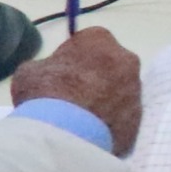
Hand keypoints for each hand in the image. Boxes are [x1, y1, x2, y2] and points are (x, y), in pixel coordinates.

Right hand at [11, 25, 142, 153]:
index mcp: (99, 39)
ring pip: (121, 92)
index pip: (90, 41)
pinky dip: (111, 122)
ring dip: (106, 100)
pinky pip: (123, 117)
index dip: (75, 57)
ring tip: (82, 119)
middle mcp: (126, 59)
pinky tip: (92, 132)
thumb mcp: (30, 71)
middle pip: (111, 65)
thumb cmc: (45, 92)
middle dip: (96, 77)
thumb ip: (47, 65)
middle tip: (75, 96)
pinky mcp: (140, 119)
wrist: (65, 132)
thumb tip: (52, 72)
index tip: (64, 73)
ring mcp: (137, 90)